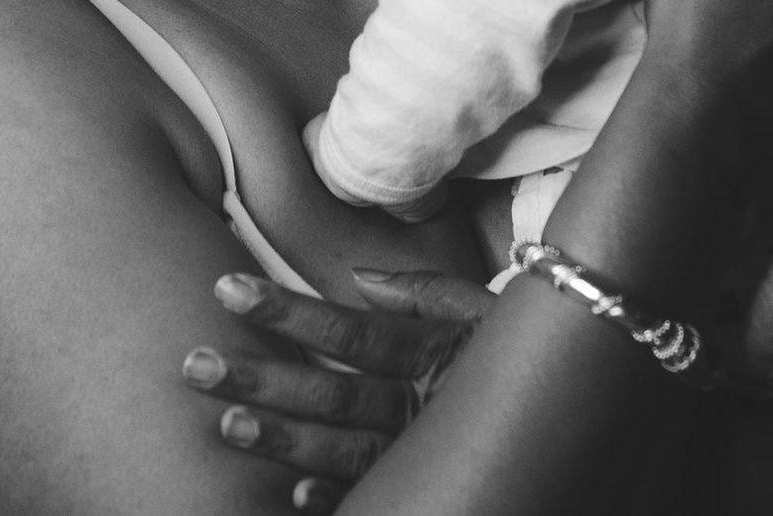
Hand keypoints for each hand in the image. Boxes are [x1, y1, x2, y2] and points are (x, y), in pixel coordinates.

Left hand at [183, 268, 489, 510]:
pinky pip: (376, 493)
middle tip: (196, 365)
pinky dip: (336, 498)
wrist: (576, 404)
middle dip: (263, 379)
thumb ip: (417, 293)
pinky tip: (292, 497)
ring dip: (284, 440)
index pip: (345, 331)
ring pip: (345, 450)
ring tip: (225, 425)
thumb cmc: (511, 348)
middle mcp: (422, 403)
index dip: (285, 310)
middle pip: (333, 393)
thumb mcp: (475, 309)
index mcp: (428, 350)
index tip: (225, 290)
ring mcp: (422, 451)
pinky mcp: (429, 485)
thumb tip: (358, 279)